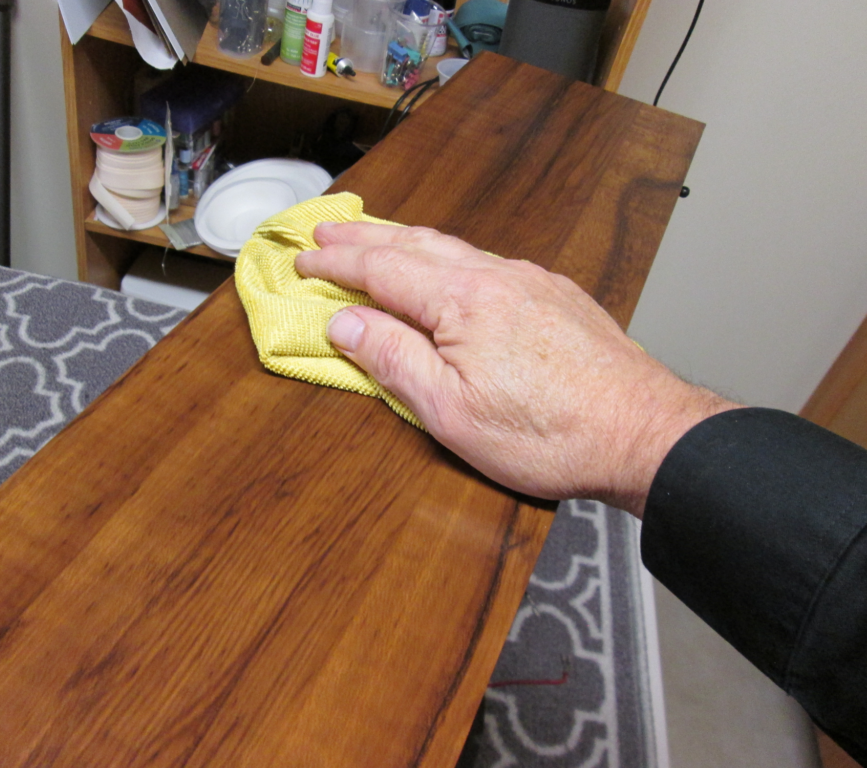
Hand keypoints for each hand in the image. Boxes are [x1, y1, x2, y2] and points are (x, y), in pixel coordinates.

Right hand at [294, 222, 735, 515]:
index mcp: (462, 300)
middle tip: (326, 228)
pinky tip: (446, 267)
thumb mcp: (452, 413)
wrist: (643, 431)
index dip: (337, 262)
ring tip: (375, 238)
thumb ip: (394, 360)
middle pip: (415, 243)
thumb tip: (345, 323)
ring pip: (454, 247)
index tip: (304, 256)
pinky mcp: (556, 294)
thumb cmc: (547, 433)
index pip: (382, 268)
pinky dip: (448, 256)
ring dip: (406, 240)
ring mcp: (531, 280)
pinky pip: (487, 260)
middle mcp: (496, 275)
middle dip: (364, 236)